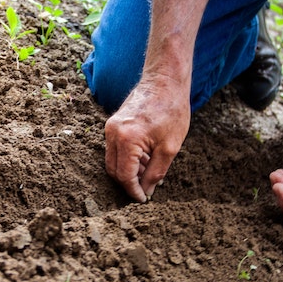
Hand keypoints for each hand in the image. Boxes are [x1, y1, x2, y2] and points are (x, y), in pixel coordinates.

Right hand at [105, 78, 189, 201]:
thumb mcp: (170, 148)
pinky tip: (146, 159)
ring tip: (150, 172)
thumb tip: (146, 191)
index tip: (144, 200)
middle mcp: (113, 133)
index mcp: (126, 139)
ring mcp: (110, 127)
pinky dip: (127, 158)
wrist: (165, 81)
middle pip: (114, 170)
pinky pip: (115, 148)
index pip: (124, 176)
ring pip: (113, 160)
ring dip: (129, 171)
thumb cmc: (171, 110)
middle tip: (147, 189)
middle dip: (129, 183)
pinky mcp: (113, 123)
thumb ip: (155, 173)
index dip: (133, 191)